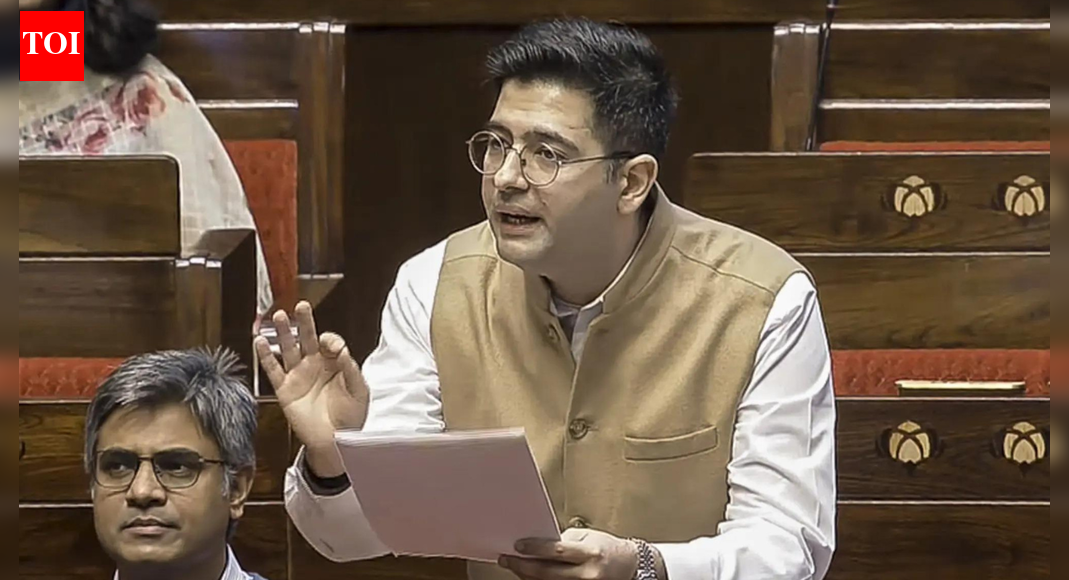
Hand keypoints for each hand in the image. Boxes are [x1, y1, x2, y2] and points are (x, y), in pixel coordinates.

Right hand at [254, 302, 369, 477]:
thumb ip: (351, 370)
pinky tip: (260, 342)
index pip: (329, 342)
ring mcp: (298, 376)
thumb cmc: (351, 416)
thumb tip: (342, 350)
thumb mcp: (358, 391)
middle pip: (307, 338)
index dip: (330, 340)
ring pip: (289, 349)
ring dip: (283, 333)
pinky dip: (265, 356)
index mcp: (334, 363)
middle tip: (301, 306)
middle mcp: (315, 365)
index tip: (333, 346)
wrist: (335, 441)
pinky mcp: (285, 390)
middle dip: (304, 322)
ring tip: (278, 316)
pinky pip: (273, 370)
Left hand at [499, 529, 638, 579]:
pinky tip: (530, 578)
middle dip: (523, 566)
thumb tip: (537, 545)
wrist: (630, 566)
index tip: (517, 545)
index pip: (557, 551)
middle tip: (506, 559)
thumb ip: (564, 542)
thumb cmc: (607, 548)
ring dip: (527, 577)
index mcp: (591, 554)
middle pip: (548, 573)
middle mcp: (588, 574)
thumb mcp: (588, 537)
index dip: (534, 549)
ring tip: (515, 568)